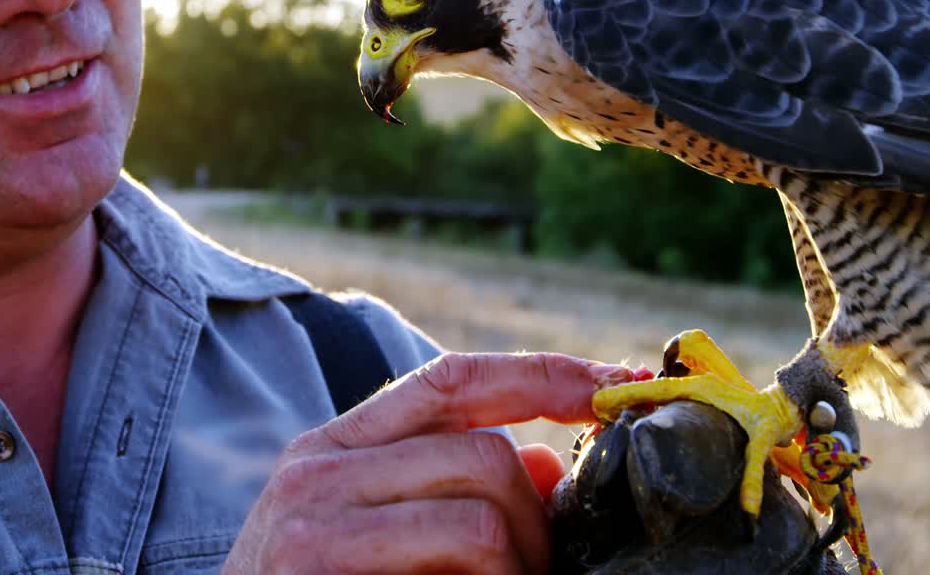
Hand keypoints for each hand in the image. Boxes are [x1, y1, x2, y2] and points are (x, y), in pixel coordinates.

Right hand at [222, 352, 636, 573]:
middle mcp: (319, 466)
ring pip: (479, 510)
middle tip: (534, 572)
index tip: (616, 384)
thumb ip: (446, 490)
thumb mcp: (369, 533)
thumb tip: (551, 467)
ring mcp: (313, 519)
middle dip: (535, 520)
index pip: (453, 379)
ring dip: (517, 565)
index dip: (543, 374)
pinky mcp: (317, 563)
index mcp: (337, 445)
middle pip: (484, 453)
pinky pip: (453, 558)